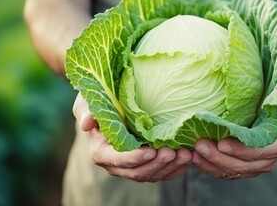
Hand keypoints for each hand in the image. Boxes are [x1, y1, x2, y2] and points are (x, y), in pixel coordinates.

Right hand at [72, 93, 191, 181]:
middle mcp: (117, 165)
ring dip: (171, 167)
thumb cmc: (98, 102)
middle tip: (173, 152)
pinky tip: (189, 158)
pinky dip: (177, 168)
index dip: (134, 158)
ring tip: (186, 154)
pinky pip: (163, 172)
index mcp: (102, 153)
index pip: (118, 160)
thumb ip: (86, 111)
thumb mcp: (87, 102)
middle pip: (138, 172)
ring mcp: (134, 167)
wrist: (111, 107)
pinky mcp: (148, 165)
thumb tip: (86, 122)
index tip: (150, 150)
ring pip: (153, 174)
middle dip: (157, 164)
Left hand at [192, 91, 276, 178]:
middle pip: (243, 167)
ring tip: (192, 152)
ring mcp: (250, 164)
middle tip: (199, 145)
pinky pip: (221, 171)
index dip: (243, 151)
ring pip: (230, 172)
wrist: (264, 99)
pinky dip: (206, 166)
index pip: (263, 152)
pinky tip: (191, 157)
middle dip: (220, 159)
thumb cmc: (276, 94)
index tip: (223, 143)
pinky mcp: (235, 164)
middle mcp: (266, 158)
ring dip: (210, 164)